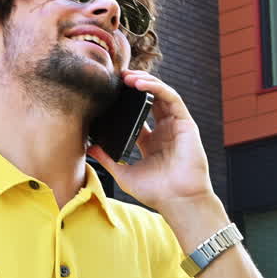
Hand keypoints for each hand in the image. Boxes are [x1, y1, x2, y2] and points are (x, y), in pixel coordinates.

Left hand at [86, 70, 215, 216]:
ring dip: (145, 81)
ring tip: (127, 77)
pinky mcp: (186, 123)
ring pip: (162, 94)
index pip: (139, 113)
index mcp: (151, 142)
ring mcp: (176, 126)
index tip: (111, 92)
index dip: (126, 101)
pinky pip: (172, 98)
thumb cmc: (156, 193)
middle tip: (118, 77)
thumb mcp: (124, 174)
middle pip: (150, 99)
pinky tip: (140, 84)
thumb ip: (108, 159)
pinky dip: (157, 87)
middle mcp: (164, 131)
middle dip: (135, 85)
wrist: (177, 201)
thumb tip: (90, 148)